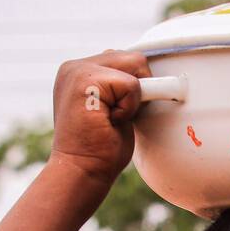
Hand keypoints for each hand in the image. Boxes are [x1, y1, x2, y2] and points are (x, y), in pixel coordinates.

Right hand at [49, 50, 152, 188]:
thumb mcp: (114, 110)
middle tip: (116, 119)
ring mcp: (77, 71)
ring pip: (135, 65)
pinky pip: (132, 85)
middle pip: (133, 57)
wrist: (81, 173)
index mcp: (78, 72)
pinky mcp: (86, 81)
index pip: (124, 59)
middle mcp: (74, 67)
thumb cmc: (99, 151)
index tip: (117, 114)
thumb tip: (155, 77)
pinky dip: (129, 108)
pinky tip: (109, 123)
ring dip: (132, 99)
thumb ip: (123, 88)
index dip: (134, 88)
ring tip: (110, 120)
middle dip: (137, 91)